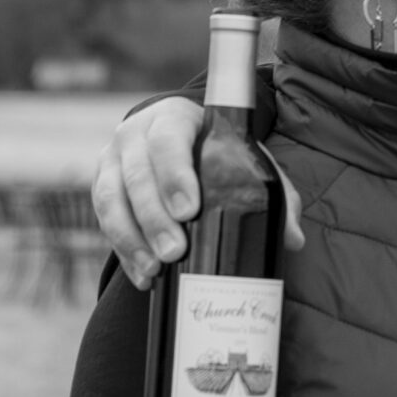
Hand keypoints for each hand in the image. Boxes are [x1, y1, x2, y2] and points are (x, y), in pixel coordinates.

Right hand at [93, 95, 304, 288]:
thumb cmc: (216, 150)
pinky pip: (104, 221)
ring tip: (155, 270)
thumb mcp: (245, 158)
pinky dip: (123, 251)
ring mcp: (112, 161)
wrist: (176, 135)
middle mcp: (134, 135)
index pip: (167, 142)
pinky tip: (143, 277)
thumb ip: (272, 191)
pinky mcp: (103, 187)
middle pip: (136, 176)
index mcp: (172, 119)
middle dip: (153, 218)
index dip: (174, 175)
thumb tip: (293, 238)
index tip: (188, 211)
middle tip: (174, 252)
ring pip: (111, 199)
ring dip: (131, 239)